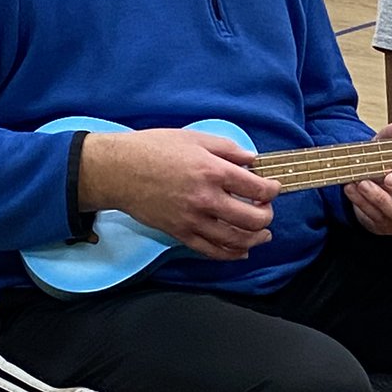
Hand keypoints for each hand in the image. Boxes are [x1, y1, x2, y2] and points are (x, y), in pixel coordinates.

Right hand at [79, 127, 280, 261]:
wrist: (119, 170)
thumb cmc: (154, 149)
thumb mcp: (195, 138)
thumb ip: (228, 149)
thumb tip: (252, 159)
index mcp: (213, 171)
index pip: (256, 188)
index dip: (272, 190)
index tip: (273, 188)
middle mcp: (206, 199)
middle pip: (251, 219)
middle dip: (267, 216)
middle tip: (267, 210)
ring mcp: (193, 220)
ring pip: (235, 240)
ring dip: (255, 239)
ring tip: (263, 234)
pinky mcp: (180, 233)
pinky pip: (211, 251)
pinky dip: (231, 254)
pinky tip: (241, 251)